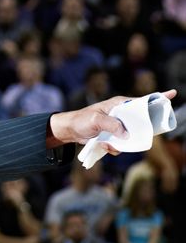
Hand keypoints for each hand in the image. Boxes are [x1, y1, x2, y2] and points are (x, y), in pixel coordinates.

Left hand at [48, 90, 176, 149]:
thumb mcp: (96, 120)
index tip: (172, 94)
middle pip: (141, 121)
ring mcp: (118, 126)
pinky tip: (104, 145)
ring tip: (106, 141)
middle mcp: (121, 114)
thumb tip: (127, 134)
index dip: (157, 98)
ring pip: (131, 136)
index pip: (142, 100)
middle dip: (138, 131)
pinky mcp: (114, 136)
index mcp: (119, 104)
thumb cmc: (81, 120)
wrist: (69, 131)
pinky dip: (115, 148)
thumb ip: (112, 125)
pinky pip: (122, 144)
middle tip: (129, 135)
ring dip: (122, 142)